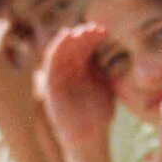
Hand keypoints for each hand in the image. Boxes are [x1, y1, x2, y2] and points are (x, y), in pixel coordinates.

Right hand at [43, 24, 115, 148]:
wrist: (90, 133)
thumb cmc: (99, 110)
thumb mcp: (105, 84)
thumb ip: (104, 67)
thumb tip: (111, 48)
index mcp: (82, 68)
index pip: (85, 47)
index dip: (92, 37)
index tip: (104, 31)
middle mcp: (69, 69)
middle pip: (73, 46)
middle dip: (82, 36)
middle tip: (94, 28)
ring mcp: (59, 76)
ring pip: (60, 51)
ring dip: (68, 39)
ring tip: (78, 31)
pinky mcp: (50, 84)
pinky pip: (50, 63)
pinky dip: (56, 49)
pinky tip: (64, 39)